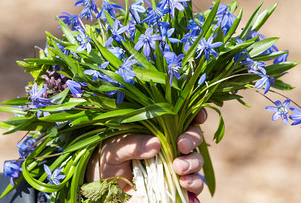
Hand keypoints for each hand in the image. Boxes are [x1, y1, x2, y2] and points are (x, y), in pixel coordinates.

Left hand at [86, 109, 206, 197]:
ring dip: (193, 163)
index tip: (198, 118)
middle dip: (192, 140)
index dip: (195, 114)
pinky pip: (194, 184)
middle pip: (194, 136)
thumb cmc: (108, 156)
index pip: (183, 116)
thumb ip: (132, 144)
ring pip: (197, 160)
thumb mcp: (114, 147)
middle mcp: (171, 144)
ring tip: (179, 169)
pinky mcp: (175, 184)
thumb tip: (156, 144)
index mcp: (159, 127)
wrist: (102, 183)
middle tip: (181, 146)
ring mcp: (175, 164)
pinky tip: (186, 186)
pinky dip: (195, 184)